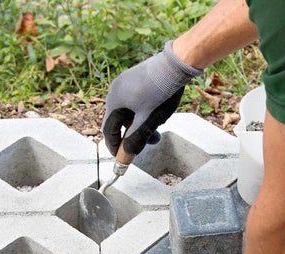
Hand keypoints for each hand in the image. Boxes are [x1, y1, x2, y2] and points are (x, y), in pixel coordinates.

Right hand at [101, 41, 202, 156]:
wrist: (175, 64)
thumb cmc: (160, 93)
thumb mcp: (149, 120)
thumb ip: (136, 138)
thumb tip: (127, 155)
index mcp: (114, 102)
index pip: (109, 130)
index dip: (116, 147)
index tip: (124, 158)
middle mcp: (115, 91)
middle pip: (120, 122)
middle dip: (134, 135)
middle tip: (151, 140)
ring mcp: (125, 83)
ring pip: (130, 112)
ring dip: (142, 124)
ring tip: (159, 126)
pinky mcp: (135, 79)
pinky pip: (135, 102)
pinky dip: (144, 112)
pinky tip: (159, 111)